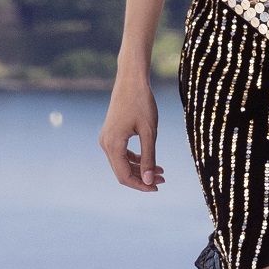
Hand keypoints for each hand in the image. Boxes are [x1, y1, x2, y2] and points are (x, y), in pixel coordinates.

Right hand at [98, 76, 164, 191]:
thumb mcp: (150, 132)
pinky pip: (121, 154)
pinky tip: (151, 162)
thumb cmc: (142, 103)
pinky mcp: (111, 134)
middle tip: (163, 180)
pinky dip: (135, 160)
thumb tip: (150, 181)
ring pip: (122, 164)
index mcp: (113, 144)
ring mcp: (106, 139)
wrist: (131, 81)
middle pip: (122, 172)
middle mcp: (105, 144)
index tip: (158, 187)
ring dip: (140, 170)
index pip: (124, 176)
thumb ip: (149, 157)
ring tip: (161, 172)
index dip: (141, 185)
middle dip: (142, 178)